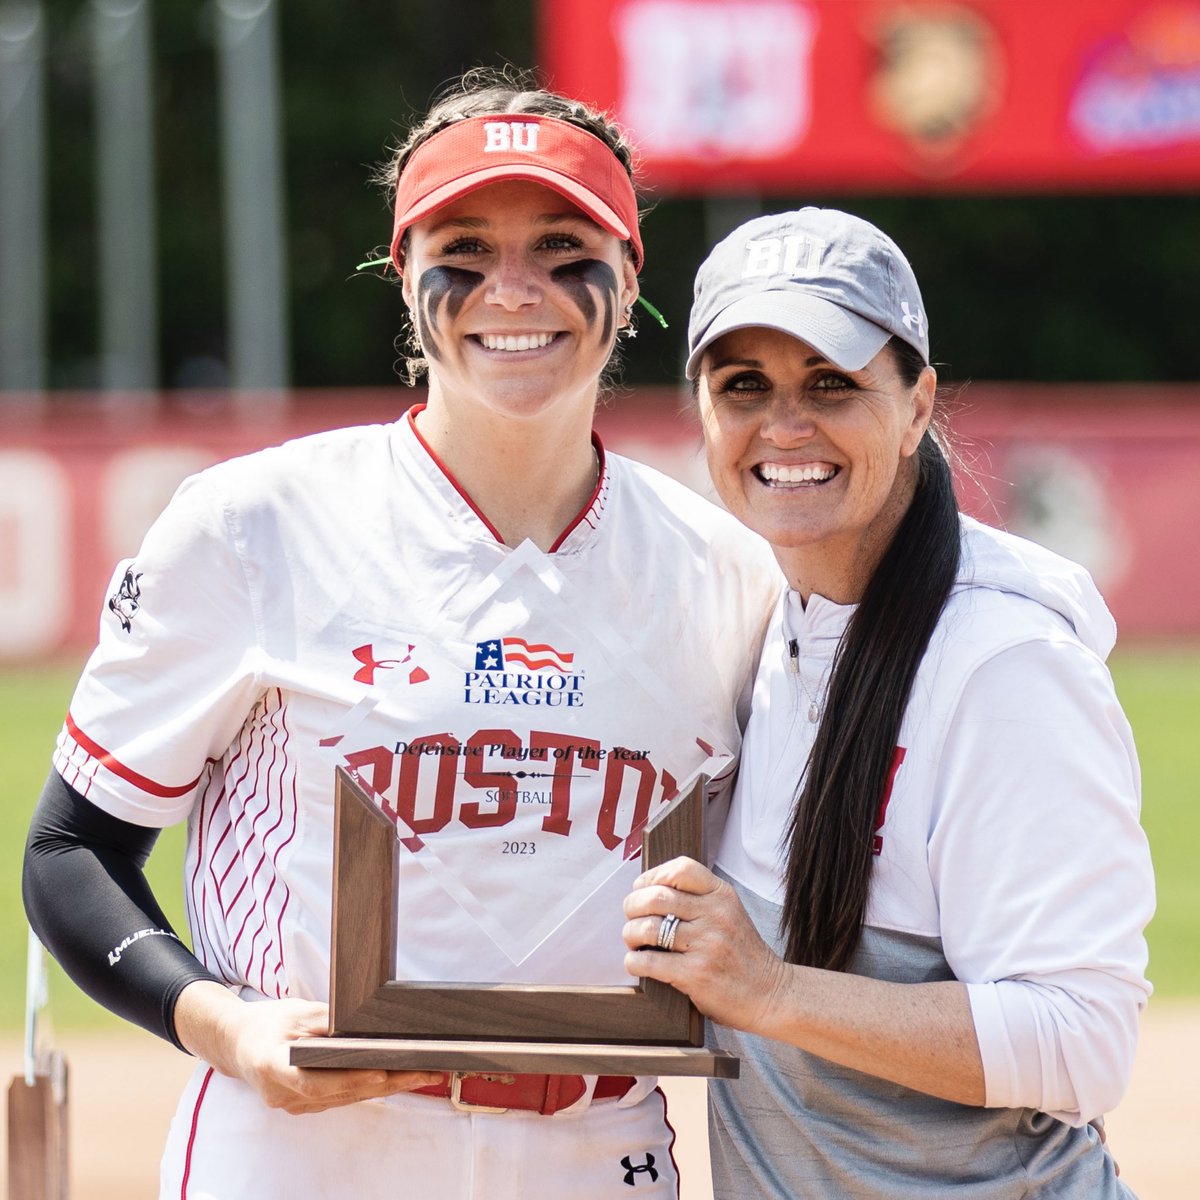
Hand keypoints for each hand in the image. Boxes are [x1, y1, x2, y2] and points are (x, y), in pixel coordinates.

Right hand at [175, 981, 442, 1114]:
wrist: (236, 1042)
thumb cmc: (265, 1022)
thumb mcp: (294, 1011)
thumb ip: (327, 1021)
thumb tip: (362, 1023)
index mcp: (275, 1070)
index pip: (319, 1081)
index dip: (354, 1079)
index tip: (387, 1073)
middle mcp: (284, 1095)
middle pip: (343, 1093)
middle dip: (389, 1082)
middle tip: (427, 1071)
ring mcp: (293, 1105)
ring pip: (348, 1098)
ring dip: (387, 1087)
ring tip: (425, 1073)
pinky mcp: (303, 1104)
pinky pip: (342, 1097)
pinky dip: (369, 1088)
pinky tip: (397, 1078)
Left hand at [622, 856, 787, 1035]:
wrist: (771, 995)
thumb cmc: (743, 956)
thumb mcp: (730, 914)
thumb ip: (699, 900)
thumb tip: (649, 890)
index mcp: (722, 896)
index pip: (680, 868)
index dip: (653, 876)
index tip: (642, 889)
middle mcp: (715, 916)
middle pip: (656, 896)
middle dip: (632, 906)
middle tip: (631, 917)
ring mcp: (706, 945)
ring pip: (648, 928)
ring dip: (630, 935)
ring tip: (633, 942)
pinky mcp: (696, 975)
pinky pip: (649, 962)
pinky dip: (634, 962)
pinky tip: (637, 964)